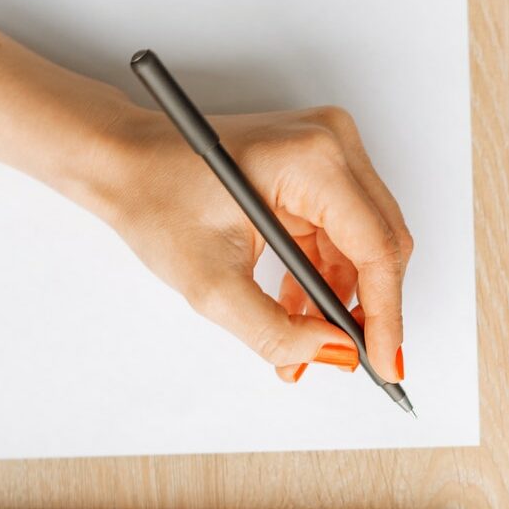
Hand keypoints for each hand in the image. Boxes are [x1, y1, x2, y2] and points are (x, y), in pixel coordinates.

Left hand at [0, 9, 411, 383]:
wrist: (122, 162)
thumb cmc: (154, 198)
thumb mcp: (210, 284)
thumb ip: (276, 331)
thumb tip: (332, 354)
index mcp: (313, 160)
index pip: (376, 248)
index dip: (385, 315)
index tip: (386, 364)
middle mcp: (332, 144)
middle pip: (382, 245)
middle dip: (367, 311)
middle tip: (349, 362)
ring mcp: (328, 152)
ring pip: (364, 245)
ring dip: (341, 301)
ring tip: (305, 346)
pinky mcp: (317, 169)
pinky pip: (341, 235)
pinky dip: (324, 279)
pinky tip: (297, 313)